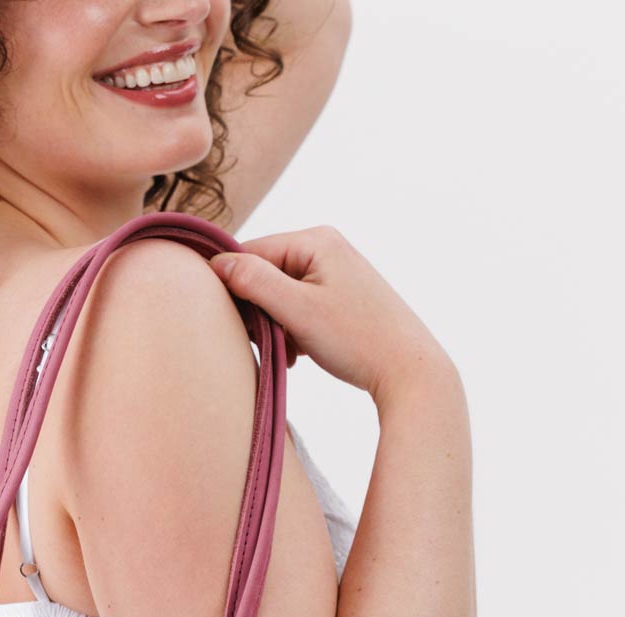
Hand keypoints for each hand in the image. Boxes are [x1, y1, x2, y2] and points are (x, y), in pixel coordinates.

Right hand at [209, 225, 455, 404]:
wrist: (409, 369)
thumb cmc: (357, 338)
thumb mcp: (298, 309)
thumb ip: (254, 281)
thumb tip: (215, 262)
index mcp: (316, 240)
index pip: (250, 252)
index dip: (234, 287)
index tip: (236, 323)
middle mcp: (326, 247)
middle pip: (264, 273)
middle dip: (259, 310)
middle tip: (270, 342)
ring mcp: (335, 272)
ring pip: (280, 295)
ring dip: (274, 325)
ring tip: (290, 352)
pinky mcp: (341, 297)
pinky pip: (299, 307)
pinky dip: (292, 331)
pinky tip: (300, 354)